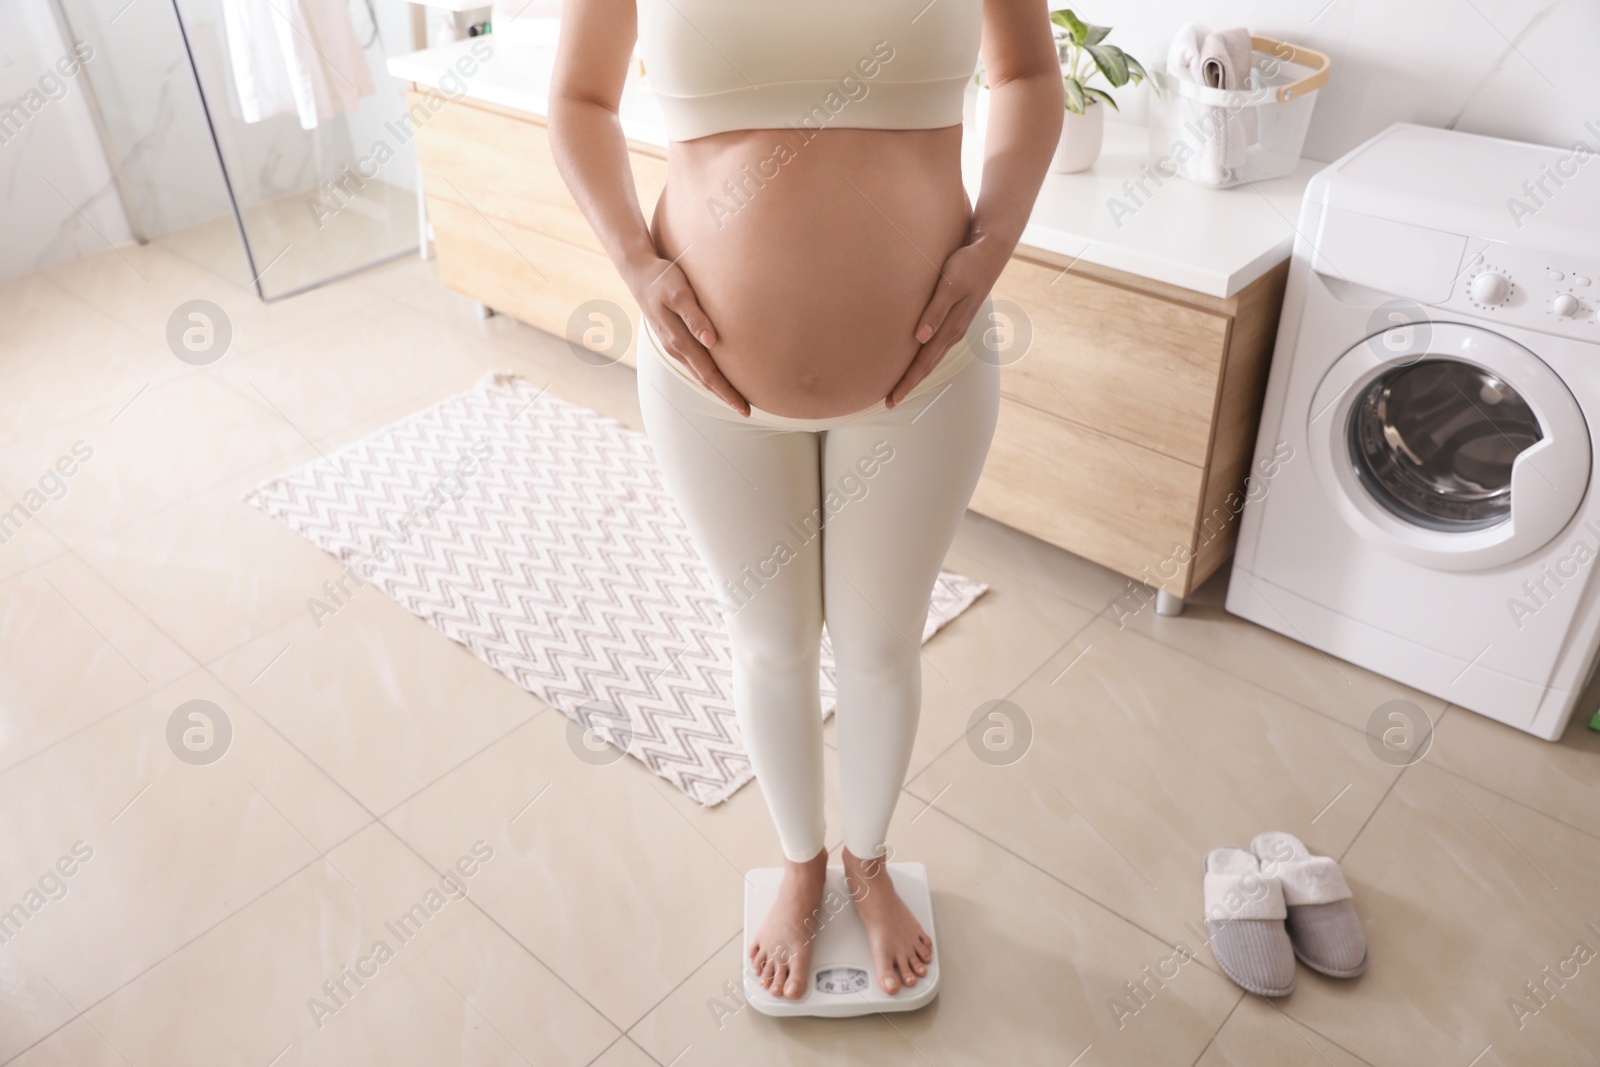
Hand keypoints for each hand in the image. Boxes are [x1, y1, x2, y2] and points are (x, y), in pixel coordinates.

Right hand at [625, 255, 749, 416]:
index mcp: (679, 340)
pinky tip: (716, 375)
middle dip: (725, 396)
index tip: (744, 408)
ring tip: (736, 397)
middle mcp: (676, 348)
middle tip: (746, 411)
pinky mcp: (674, 339)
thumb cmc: (663, 279)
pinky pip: (694, 363)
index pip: (709, 374)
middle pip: (705, 379)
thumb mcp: (679, 294)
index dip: (727, 392)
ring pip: (699, 373)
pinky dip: (708, 374)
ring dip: (717, 387)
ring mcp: (673, 345)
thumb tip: (711, 341)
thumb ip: (695, 317)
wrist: (638, 272)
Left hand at [887, 241, 1007, 408]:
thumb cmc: (966, 266)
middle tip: (890, 402)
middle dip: (908, 385)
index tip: (891, 399)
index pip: (923, 363)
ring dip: (916, 374)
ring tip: (900, 387)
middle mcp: (952, 333)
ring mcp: (955, 328)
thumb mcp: (949, 285)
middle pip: (927, 366)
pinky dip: (925, 359)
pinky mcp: (954, 320)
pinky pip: (936, 347)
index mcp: (950, 328)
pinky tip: (918, 360)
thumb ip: (935, 310)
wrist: (989, 254)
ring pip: (932, 359)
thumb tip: (920, 338)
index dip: (906, 382)